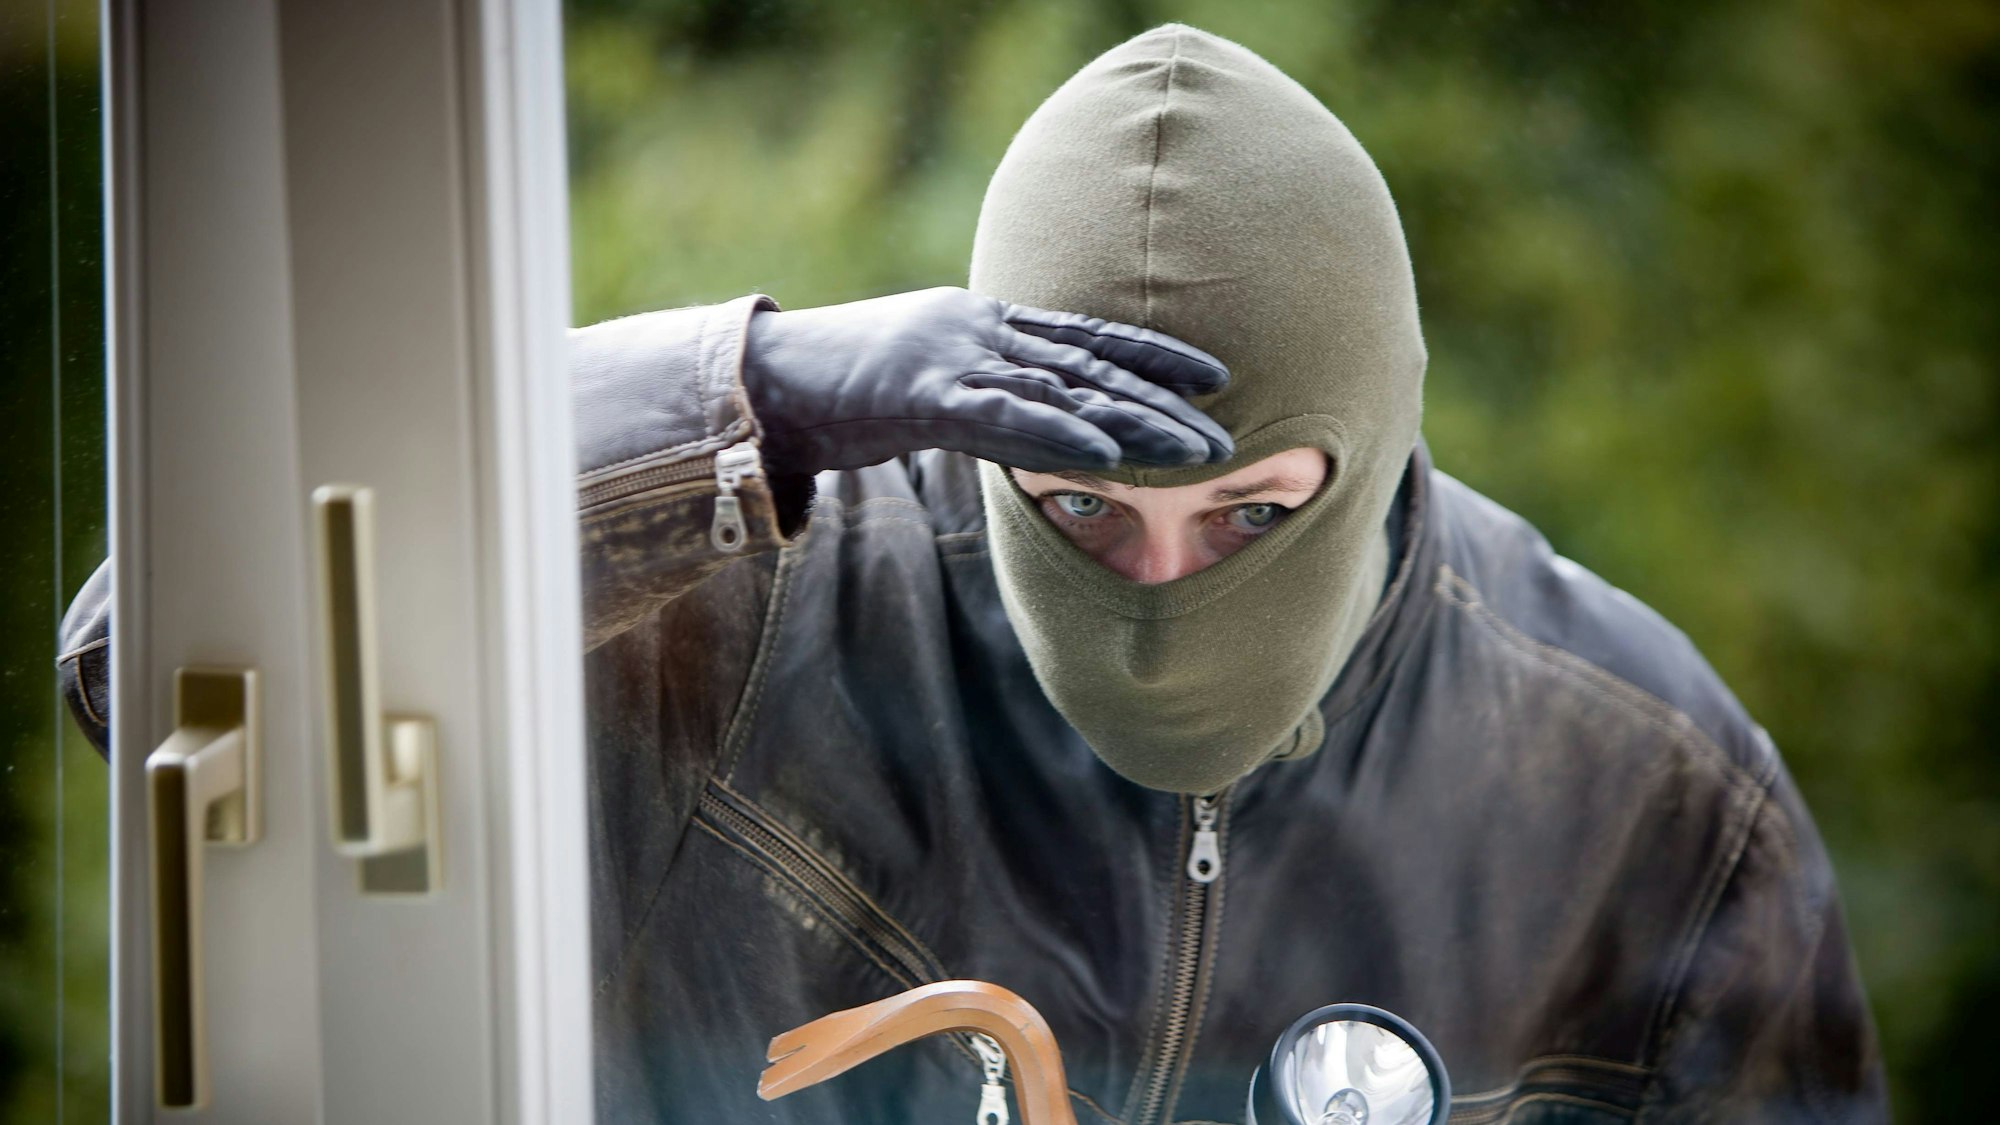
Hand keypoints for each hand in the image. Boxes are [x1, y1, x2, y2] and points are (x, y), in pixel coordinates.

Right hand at [742, 287, 1231, 475]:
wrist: (760, 378)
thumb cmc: (838, 390)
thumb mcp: (924, 387)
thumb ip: (980, 401)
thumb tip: (1029, 432)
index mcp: (984, 323)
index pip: (1085, 338)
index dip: (1153, 355)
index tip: (1215, 378)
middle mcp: (980, 327)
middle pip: (1090, 365)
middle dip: (1163, 402)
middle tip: (1228, 435)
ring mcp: (953, 354)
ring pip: (1063, 387)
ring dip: (1134, 423)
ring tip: (1194, 452)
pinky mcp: (922, 390)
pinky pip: (1003, 414)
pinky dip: (1058, 432)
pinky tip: (1107, 453)